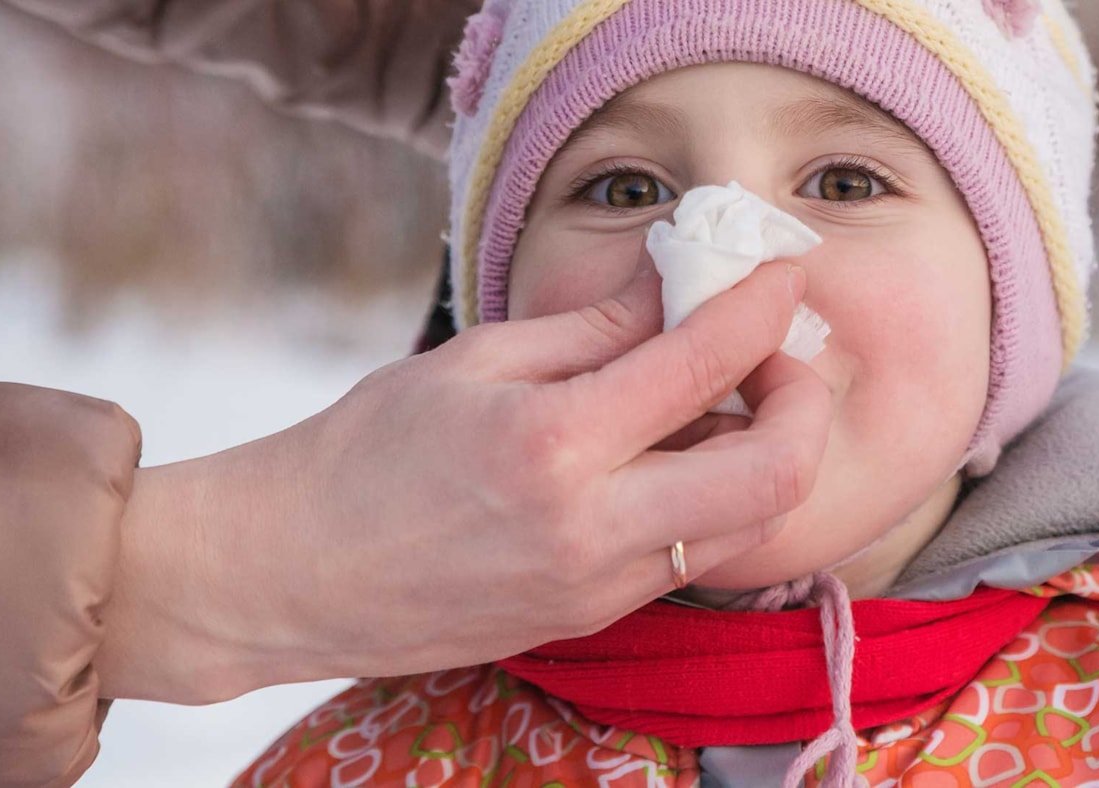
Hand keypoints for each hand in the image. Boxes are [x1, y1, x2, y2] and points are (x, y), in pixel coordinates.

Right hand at [99, 261, 832, 701]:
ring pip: (748, 527)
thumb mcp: (474, 362)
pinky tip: (671, 455)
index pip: (704, 365)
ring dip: (767, 455)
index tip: (781, 271)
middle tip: (774, 356)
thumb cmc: (363, 452)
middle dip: (804, 404)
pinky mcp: (592, 618)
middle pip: (773, 476)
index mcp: (552, 445)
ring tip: (723, 401)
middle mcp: (592, 529)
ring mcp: (597, 587)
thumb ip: (592, 327)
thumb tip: (675, 282)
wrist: (294, 573)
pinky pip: (691, 555)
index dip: (761, 306)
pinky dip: (712, 497)